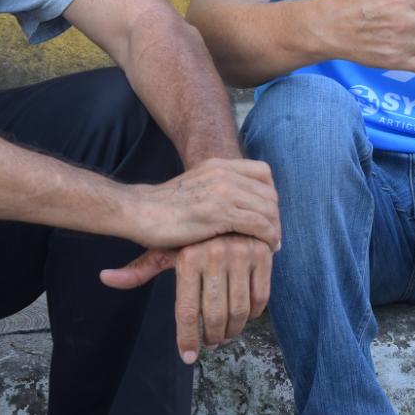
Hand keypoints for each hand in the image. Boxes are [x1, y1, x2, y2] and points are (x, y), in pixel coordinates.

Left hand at [100, 234, 272, 364]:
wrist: (222, 201)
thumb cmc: (188, 233)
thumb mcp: (164, 248)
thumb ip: (140, 268)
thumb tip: (106, 277)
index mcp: (188, 257)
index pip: (187, 311)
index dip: (187, 339)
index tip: (188, 357)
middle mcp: (215, 255)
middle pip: (215, 317)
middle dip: (212, 338)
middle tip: (210, 343)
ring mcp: (241, 253)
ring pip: (239, 311)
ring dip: (233, 331)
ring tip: (225, 335)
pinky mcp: (263, 254)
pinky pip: (260, 297)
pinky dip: (254, 313)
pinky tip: (245, 316)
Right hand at [127, 157, 279, 250]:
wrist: (139, 211)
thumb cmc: (164, 208)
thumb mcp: (196, 186)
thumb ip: (217, 188)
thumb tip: (239, 203)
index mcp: (218, 165)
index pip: (263, 172)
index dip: (270, 195)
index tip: (267, 215)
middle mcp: (224, 173)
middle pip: (269, 192)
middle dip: (275, 216)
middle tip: (272, 236)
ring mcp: (222, 191)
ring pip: (268, 209)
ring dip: (274, 229)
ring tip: (271, 245)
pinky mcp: (219, 213)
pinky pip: (258, 224)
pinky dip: (268, 237)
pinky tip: (265, 249)